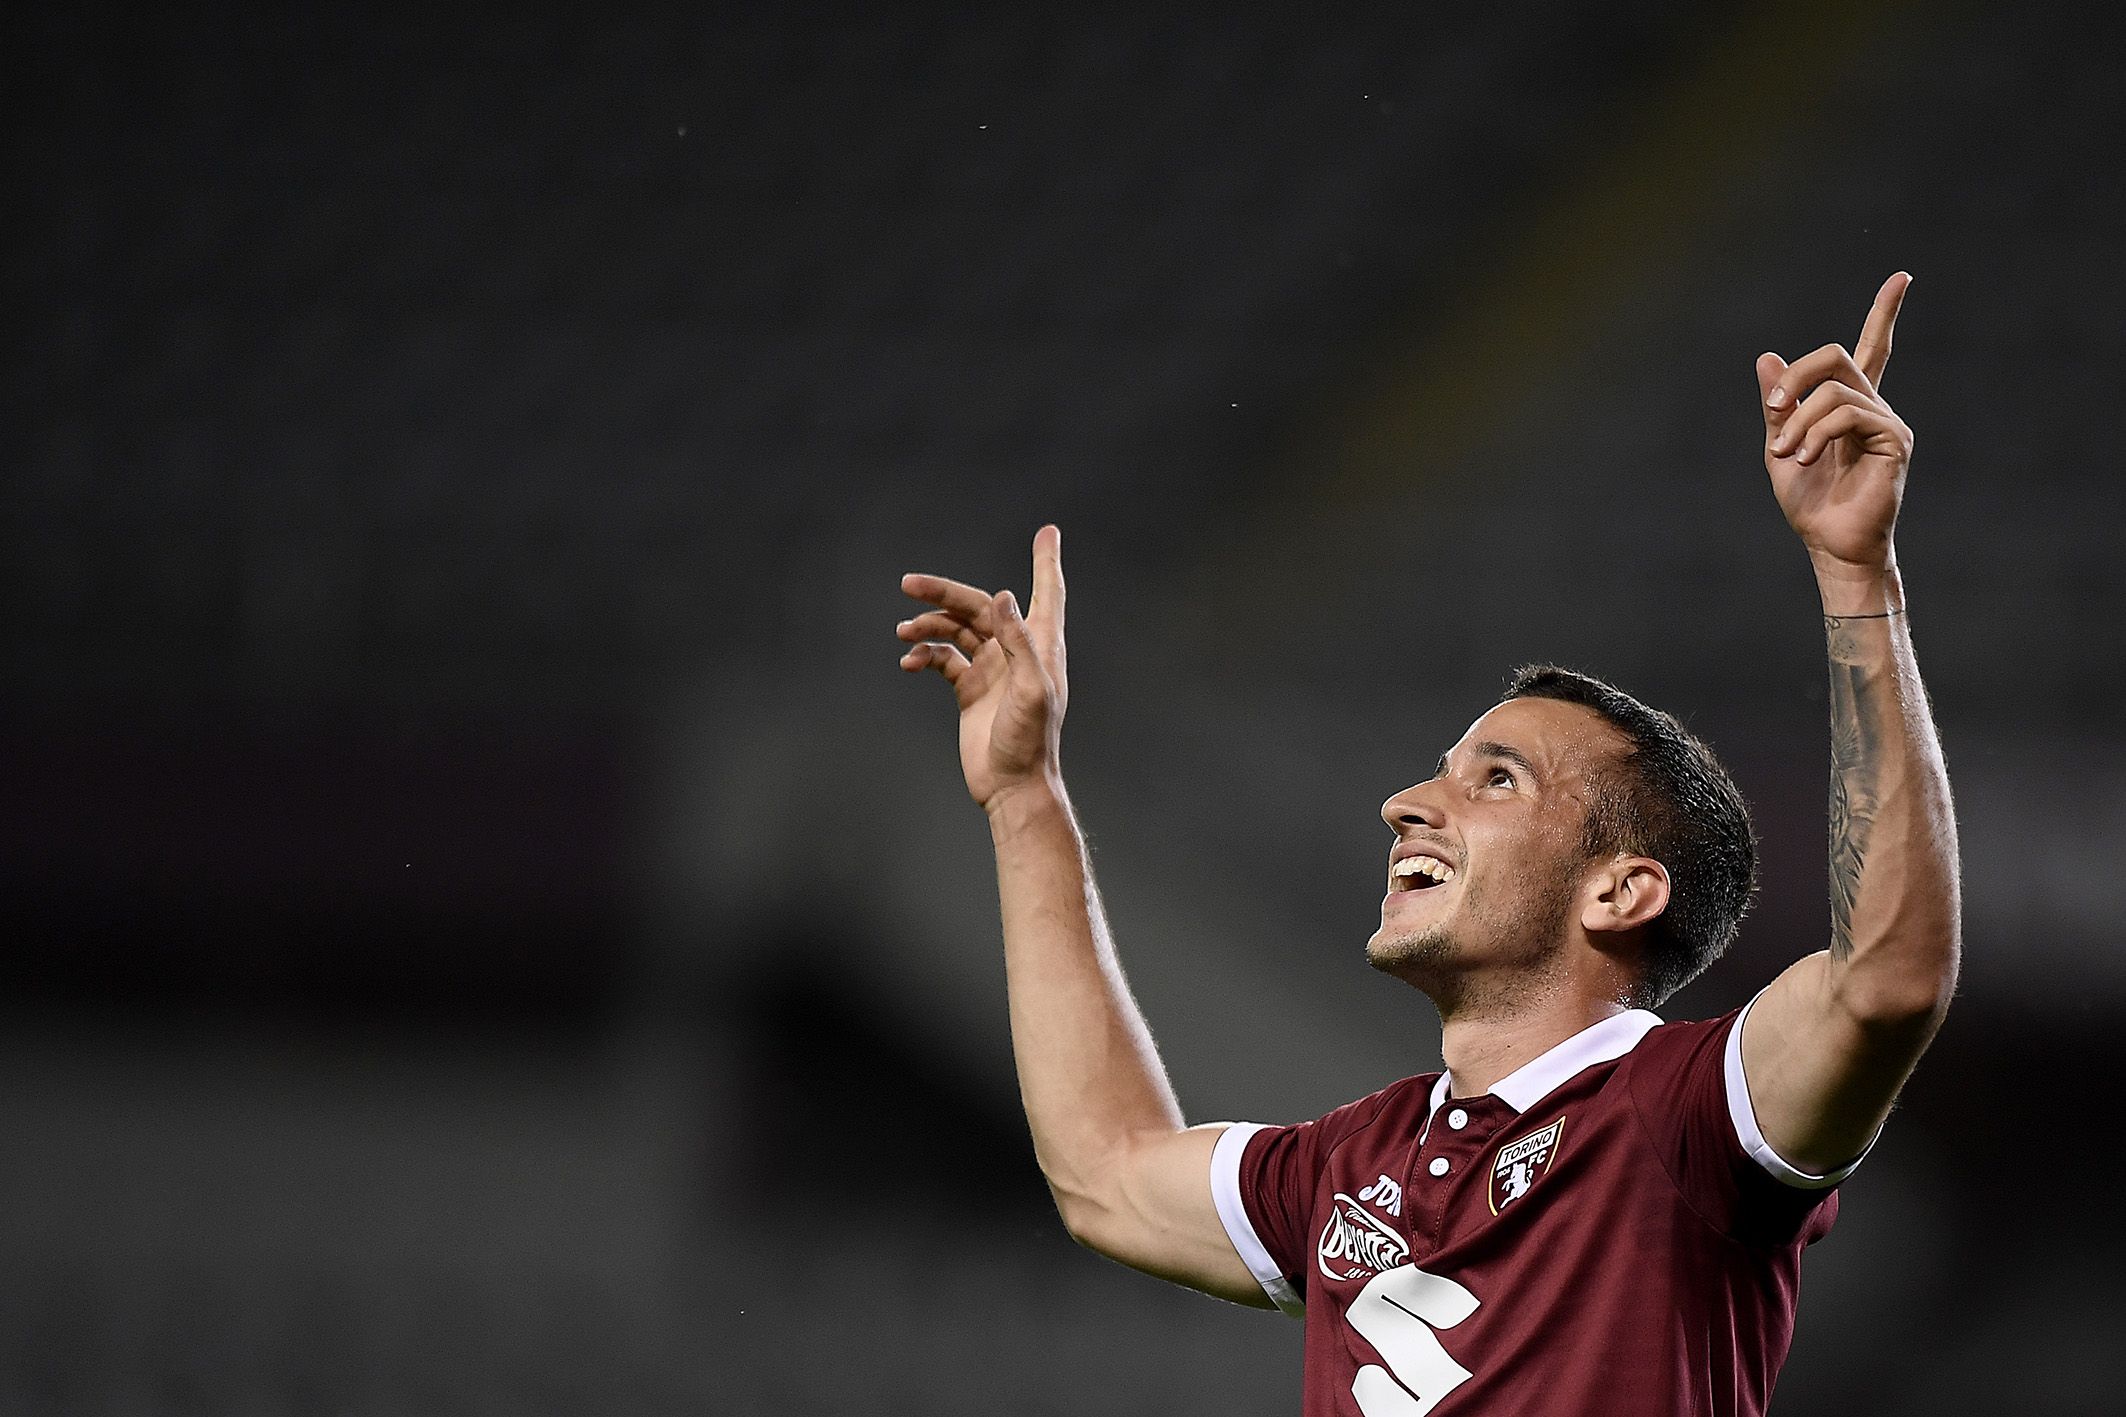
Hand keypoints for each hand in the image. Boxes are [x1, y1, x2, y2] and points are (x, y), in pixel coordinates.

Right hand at [897, 525, 1068, 811]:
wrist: (1012, 786)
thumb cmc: (1030, 742)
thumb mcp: (1032, 690)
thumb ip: (1019, 642)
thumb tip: (1002, 596)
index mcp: (1040, 646)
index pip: (1046, 594)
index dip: (1046, 562)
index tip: (1047, 532)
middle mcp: (1016, 651)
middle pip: (980, 606)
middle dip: (944, 592)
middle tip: (909, 583)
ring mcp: (991, 669)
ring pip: (957, 631)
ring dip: (929, 626)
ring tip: (903, 632)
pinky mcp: (970, 690)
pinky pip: (943, 659)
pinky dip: (925, 655)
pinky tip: (909, 663)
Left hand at [1757, 273, 1915, 579]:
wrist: (1828, 543)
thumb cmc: (1809, 502)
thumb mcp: (1778, 446)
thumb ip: (1777, 404)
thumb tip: (1767, 356)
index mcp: (1848, 406)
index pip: (1871, 349)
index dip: (1885, 313)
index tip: (1902, 278)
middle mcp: (1872, 407)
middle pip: (1838, 356)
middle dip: (1797, 377)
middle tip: (1773, 410)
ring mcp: (1886, 421)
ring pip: (1836, 389)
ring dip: (1798, 419)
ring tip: (1786, 454)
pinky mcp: (1894, 439)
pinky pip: (1850, 414)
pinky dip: (1816, 432)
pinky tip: (1804, 457)